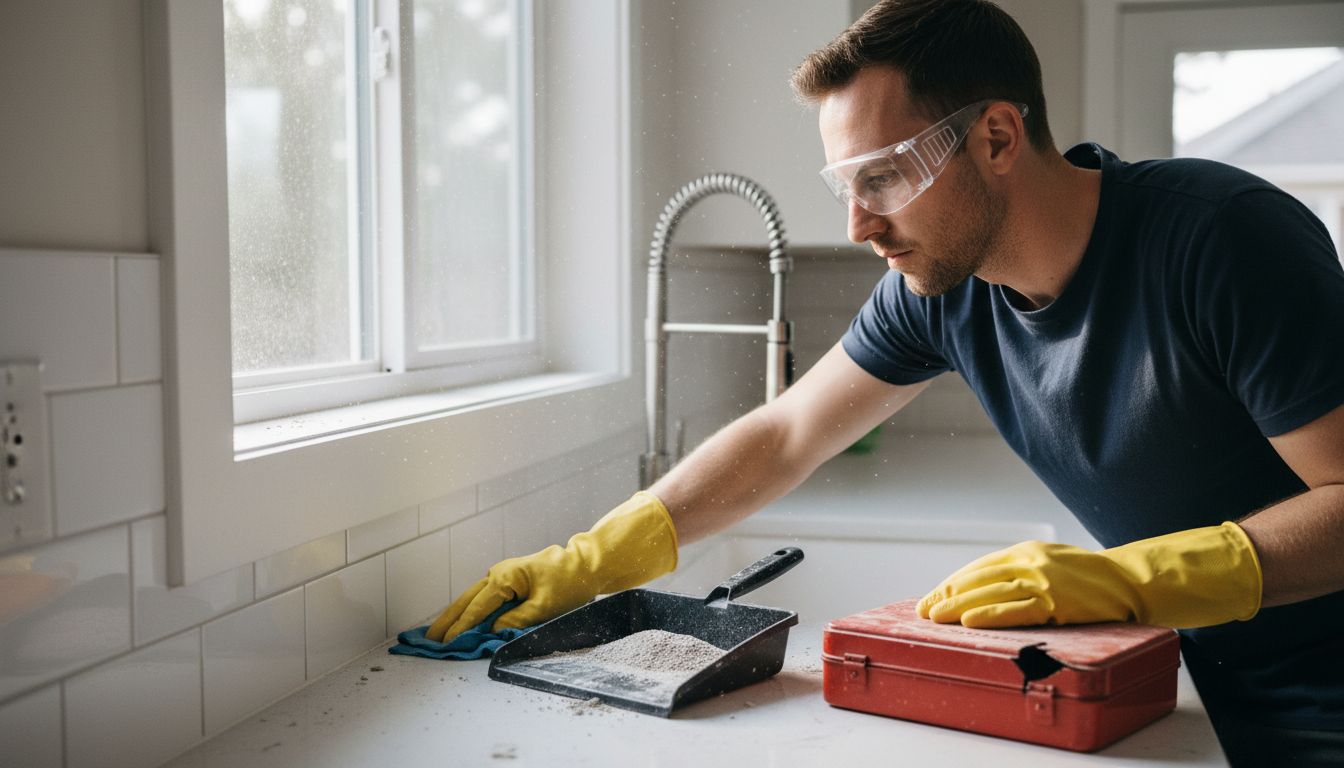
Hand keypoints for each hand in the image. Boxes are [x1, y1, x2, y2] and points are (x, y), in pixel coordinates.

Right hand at [425, 491, 678, 640]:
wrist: (586, 564)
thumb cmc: (569, 583)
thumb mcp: (544, 607)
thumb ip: (516, 621)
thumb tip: (491, 631)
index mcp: (505, 578)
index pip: (477, 609)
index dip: (460, 629)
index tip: (445, 645)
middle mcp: (498, 574)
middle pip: (465, 601)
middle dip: (447, 621)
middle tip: (427, 640)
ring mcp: (501, 575)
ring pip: (471, 598)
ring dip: (453, 615)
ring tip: (435, 632)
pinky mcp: (507, 580)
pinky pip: (482, 597)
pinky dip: (468, 609)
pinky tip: (460, 621)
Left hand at [917, 522, 1261, 628]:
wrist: (1136, 582)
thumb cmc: (1094, 580)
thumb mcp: (1053, 565)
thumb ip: (1023, 573)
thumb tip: (987, 592)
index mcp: (1027, 551)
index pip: (979, 567)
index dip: (953, 584)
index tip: (932, 597)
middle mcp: (1031, 561)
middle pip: (978, 579)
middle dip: (947, 596)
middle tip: (923, 611)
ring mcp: (1044, 580)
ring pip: (990, 593)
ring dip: (958, 607)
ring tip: (935, 618)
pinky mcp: (1058, 601)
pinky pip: (1017, 609)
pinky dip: (990, 615)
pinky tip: (970, 621)